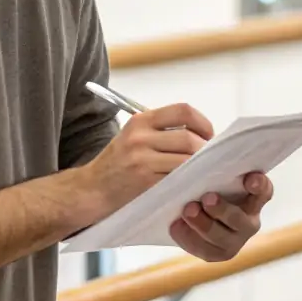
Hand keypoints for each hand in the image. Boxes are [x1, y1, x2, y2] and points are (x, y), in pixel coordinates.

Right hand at [85, 104, 212, 218]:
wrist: (91, 189)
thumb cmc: (117, 163)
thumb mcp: (133, 136)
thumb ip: (161, 131)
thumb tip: (201, 134)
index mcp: (141, 121)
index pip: (182, 110)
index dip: (203, 122)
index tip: (209, 135)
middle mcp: (140, 137)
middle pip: (188, 137)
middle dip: (205, 149)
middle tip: (210, 158)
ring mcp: (142, 160)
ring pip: (186, 159)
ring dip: (200, 166)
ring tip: (202, 170)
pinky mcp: (145, 182)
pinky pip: (177, 178)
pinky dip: (189, 180)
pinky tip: (191, 182)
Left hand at [169, 173, 272, 262]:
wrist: (193, 210)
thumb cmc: (208, 186)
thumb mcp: (214, 176)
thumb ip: (216, 169)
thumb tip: (205, 153)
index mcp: (253, 200)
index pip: (263, 192)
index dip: (259, 186)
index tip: (249, 178)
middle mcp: (248, 222)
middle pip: (239, 220)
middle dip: (222, 210)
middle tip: (207, 198)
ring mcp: (234, 240)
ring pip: (220, 237)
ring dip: (203, 224)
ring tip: (187, 211)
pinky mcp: (217, 253)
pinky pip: (204, 250)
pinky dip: (188, 238)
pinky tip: (176, 225)